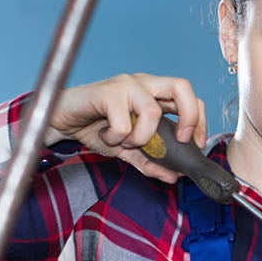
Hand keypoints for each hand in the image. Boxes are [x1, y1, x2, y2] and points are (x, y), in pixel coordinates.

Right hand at [42, 74, 207, 181]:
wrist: (62, 121)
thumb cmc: (95, 127)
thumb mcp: (129, 150)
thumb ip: (151, 161)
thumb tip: (174, 176)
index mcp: (154, 94)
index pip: (190, 97)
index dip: (199, 120)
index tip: (196, 144)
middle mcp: (144, 84)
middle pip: (183, 86)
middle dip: (189, 117)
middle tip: (178, 140)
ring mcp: (126, 85)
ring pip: (152, 110)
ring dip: (142, 137)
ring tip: (124, 142)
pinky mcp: (107, 91)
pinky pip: (123, 123)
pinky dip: (117, 138)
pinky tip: (106, 137)